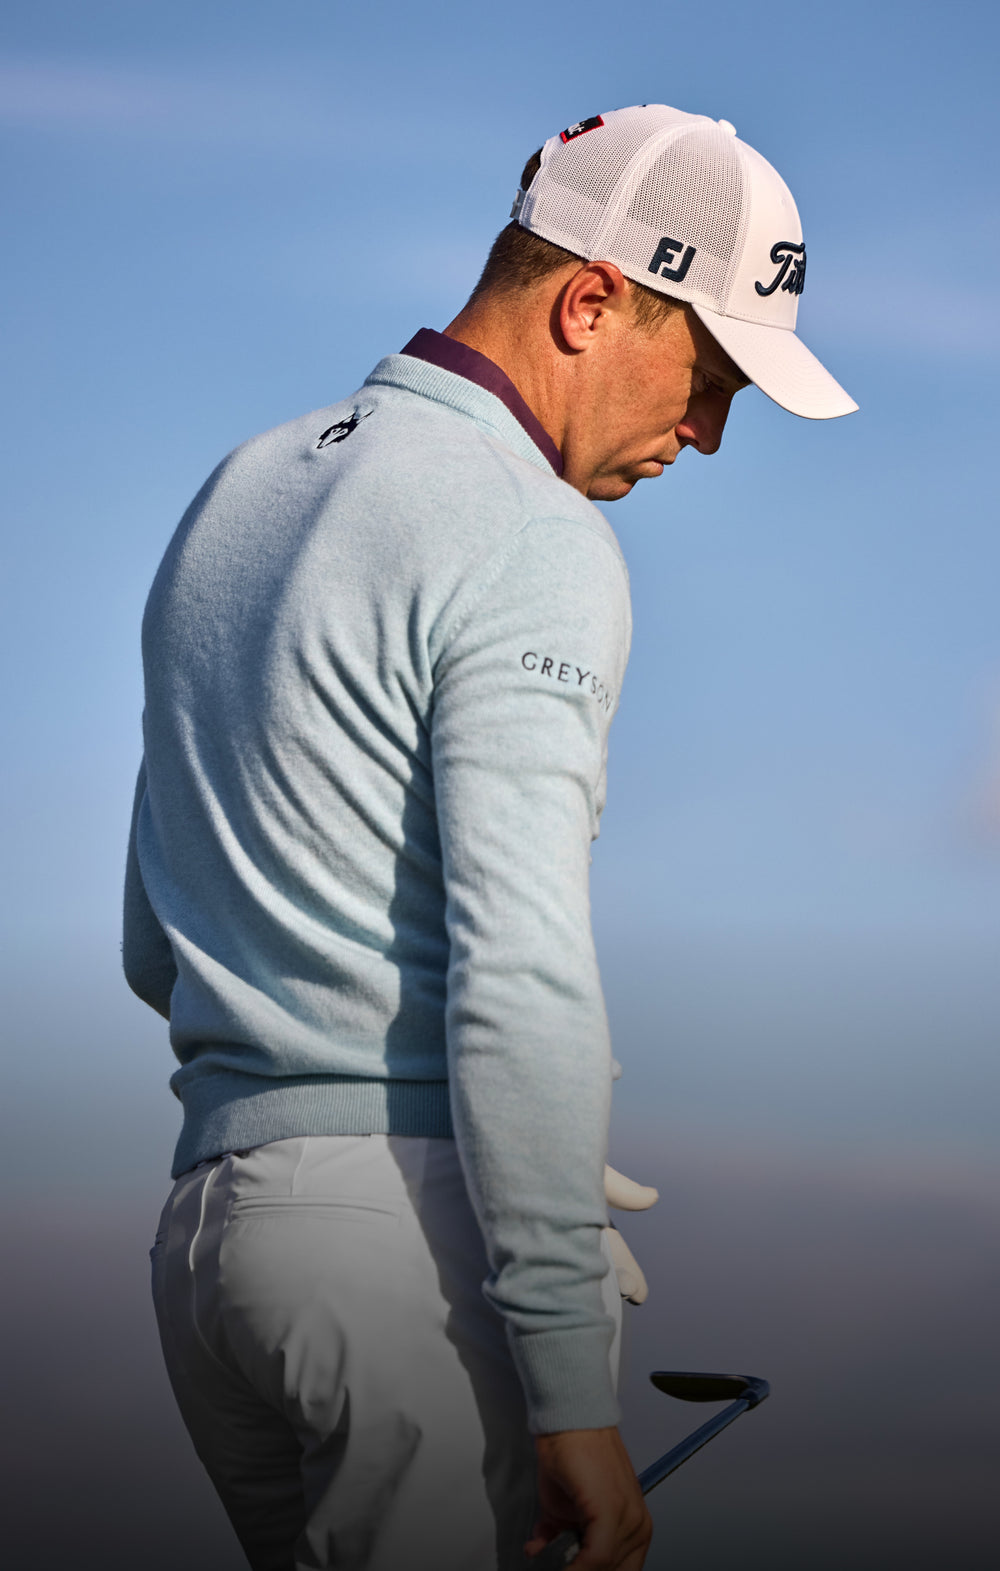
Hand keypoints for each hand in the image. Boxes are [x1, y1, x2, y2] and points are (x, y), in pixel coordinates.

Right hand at [525, 1426, 651, 1569]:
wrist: (568, 1419)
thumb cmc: (571, 1455)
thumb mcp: (568, 1511)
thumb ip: (566, 1540)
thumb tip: (557, 1562)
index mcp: (634, 1527)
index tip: (566, 1569)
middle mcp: (637, 1524)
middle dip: (578, 1570)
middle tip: (558, 1565)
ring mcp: (628, 1518)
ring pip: (602, 1568)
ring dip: (567, 1567)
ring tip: (545, 1558)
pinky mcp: (612, 1511)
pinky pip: (595, 1558)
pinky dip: (571, 1566)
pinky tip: (549, 1558)